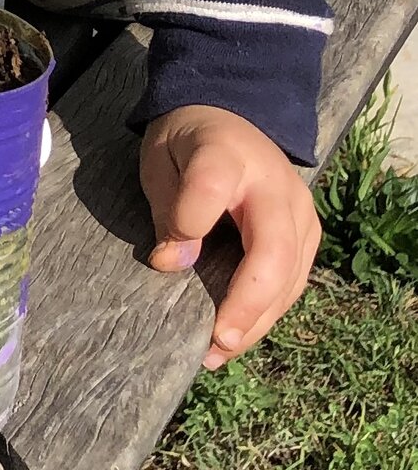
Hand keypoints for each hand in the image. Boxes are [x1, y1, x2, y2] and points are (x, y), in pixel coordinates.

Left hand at [140, 103, 319, 367]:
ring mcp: (300, 212)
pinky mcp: (308, 235)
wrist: (228, 118)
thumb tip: (172, 263)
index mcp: (226, 154)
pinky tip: (238, 336)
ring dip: (258, 320)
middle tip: (217, 341)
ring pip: (290, 276)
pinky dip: (267, 312)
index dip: (190, 221)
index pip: (212, 187)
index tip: (165, 258)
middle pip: (274, 251)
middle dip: (248, 303)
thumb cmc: (186, 143)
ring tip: (220, 352)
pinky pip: (293, 280)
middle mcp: (275, 186)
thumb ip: (168, 207)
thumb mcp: (160, 160)